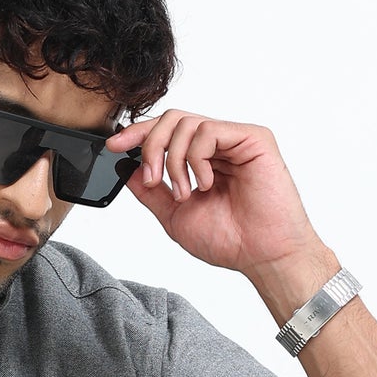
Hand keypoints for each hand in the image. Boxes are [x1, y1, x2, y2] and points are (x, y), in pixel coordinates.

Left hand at [105, 110, 326, 277]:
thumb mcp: (174, 215)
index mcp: (201, 160)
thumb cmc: (230, 240)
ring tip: (184, 193)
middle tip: (152, 179)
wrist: (262, 255)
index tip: (114, 146)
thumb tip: (125, 167)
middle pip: (171, 120)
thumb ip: (150, 191)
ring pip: (185, 123)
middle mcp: (218, 146)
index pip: (165, 132)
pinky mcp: (253, 138)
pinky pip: (208, 130)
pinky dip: (197, 159)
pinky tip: (205, 184)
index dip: (137, 134)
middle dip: (150, 146)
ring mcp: (235, 139)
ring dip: (173, 160)